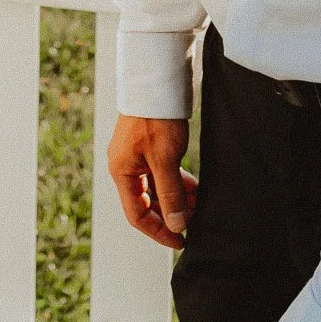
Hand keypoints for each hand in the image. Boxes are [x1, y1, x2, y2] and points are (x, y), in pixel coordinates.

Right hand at [107, 114, 195, 249]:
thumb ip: (171, 194)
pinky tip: (193, 186)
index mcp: (121, 172)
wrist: (156, 81)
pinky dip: (176, 182)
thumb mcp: (165, 160)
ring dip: (176, 198)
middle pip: (147, 202)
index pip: (138, 214)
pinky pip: (161, 173)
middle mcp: (125, 166)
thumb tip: (177, 225)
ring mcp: (136, 156)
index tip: (180, 240)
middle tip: (195, 220)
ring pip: (156, 188)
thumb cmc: (156, 118)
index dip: (159, 231)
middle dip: (171, 213)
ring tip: (199, 203)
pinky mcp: (148, 147)